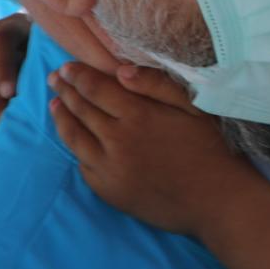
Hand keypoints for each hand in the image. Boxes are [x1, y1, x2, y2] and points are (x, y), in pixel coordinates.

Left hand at [48, 63, 266, 236]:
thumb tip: (121, 71)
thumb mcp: (193, 107)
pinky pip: (84, 166)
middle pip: (81, 110)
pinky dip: (77, 149)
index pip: (96, 88)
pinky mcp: (109, 191)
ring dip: (62, 118)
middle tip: (53, 79)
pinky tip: (76, 140)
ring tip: (55, 105)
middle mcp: (117, 140)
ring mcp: (109, 169)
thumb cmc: (211, 148)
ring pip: (74, 138)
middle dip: (65, 91)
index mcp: (138, 115)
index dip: (78, 76)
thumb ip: (157, 85)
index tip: (66, 67)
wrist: (216, 201)